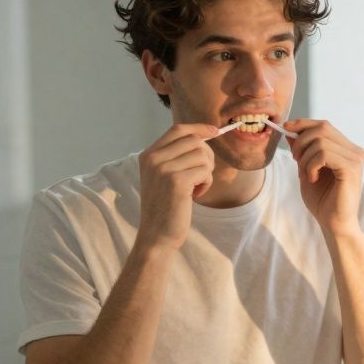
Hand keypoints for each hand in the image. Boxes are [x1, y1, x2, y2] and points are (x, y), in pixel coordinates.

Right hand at [137, 123, 217, 251]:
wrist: (156, 235)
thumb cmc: (166, 207)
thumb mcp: (164, 176)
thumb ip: (177, 156)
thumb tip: (204, 136)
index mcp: (148, 154)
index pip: (178, 129)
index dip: (199, 128)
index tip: (215, 131)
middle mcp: (153, 158)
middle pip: (195, 140)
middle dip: (207, 157)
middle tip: (201, 176)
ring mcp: (163, 169)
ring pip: (203, 155)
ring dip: (206, 172)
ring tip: (195, 188)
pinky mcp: (176, 181)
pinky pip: (205, 171)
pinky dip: (206, 183)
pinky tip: (196, 195)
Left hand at [284, 119, 363, 233]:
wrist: (334, 224)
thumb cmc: (323, 201)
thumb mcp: (307, 170)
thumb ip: (302, 151)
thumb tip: (290, 131)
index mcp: (347, 149)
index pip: (324, 125)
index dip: (304, 123)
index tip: (286, 128)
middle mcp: (355, 151)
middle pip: (322, 128)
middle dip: (301, 141)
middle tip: (295, 160)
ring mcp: (355, 158)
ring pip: (320, 141)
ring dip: (305, 158)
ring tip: (306, 175)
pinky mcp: (351, 168)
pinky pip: (323, 154)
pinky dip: (311, 165)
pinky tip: (312, 179)